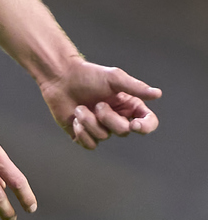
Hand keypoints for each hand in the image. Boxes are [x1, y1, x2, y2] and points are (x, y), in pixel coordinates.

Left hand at [39, 58, 160, 149]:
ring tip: (80, 107)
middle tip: (97, 103)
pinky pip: (90, 145)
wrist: (61, 78)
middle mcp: (117, 118)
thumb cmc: (88, 74)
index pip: (147, 122)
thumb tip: (158, 93)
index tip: (134, 124)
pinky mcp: (85, 135)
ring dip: (89, 121)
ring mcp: (101, 128)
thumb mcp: (113, 77)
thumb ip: (135, 86)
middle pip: (123, 131)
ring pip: (104, 137)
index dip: (146, 127)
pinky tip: (75, 118)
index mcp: (127, 105)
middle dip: (108, 118)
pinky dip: (81, 132)